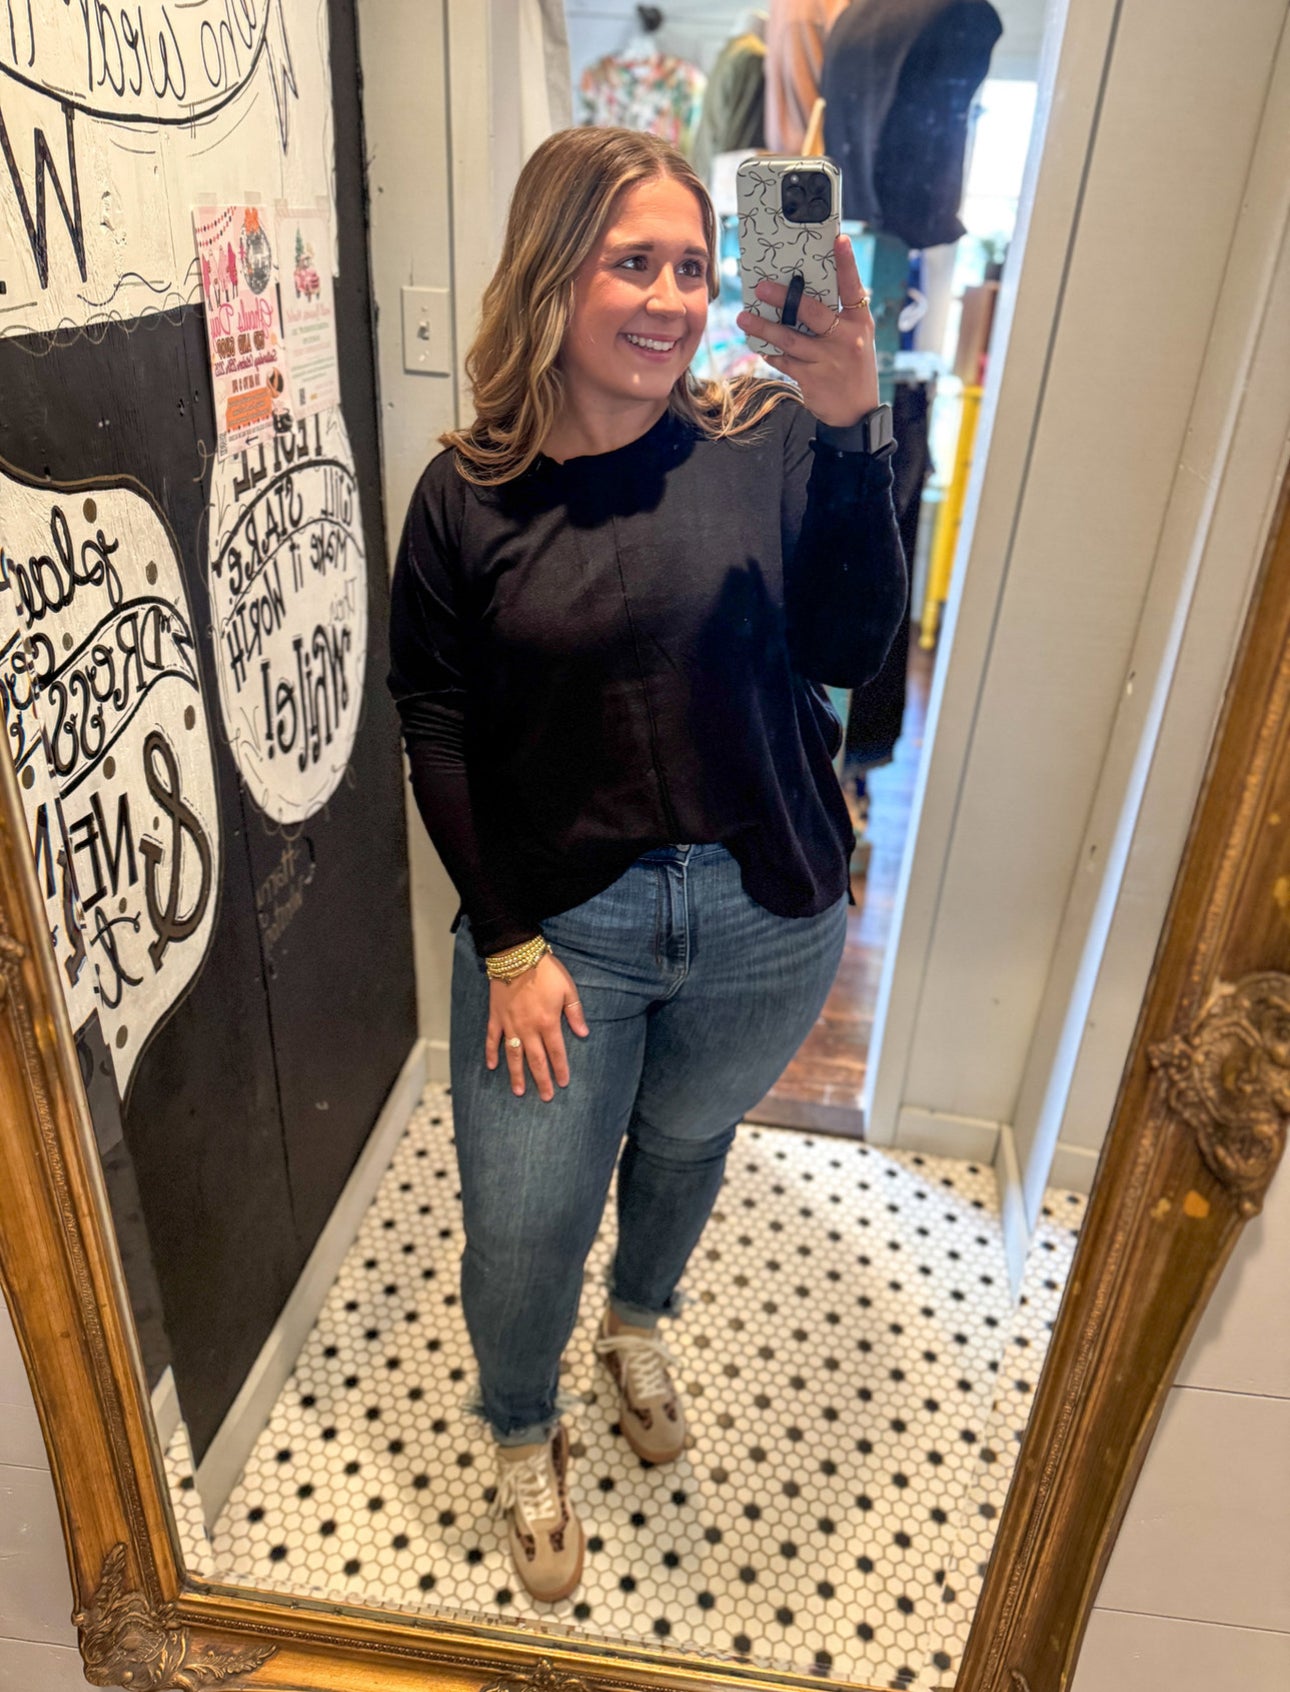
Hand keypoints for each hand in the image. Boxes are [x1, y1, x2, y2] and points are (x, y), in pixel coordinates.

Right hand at [486, 951, 588, 1100]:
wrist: (516, 955)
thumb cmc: (546, 971)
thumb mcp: (568, 989)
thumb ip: (575, 1013)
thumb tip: (584, 1034)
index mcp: (548, 1022)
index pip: (556, 1052)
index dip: (560, 1069)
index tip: (563, 1083)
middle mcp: (528, 1028)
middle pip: (536, 1060)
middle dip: (541, 1080)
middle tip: (545, 1097)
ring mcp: (510, 1024)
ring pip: (514, 1056)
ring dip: (516, 1075)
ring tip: (519, 1092)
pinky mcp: (496, 1017)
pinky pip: (492, 1039)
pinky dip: (491, 1053)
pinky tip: (491, 1066)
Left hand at [736, 236, 880, 427]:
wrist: (857, 413)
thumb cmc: (853, 367)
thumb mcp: (857, 338)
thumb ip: (839, 316)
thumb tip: (807, 292)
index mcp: (860, 322)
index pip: (853, 287)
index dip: (847, 263)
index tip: (838, 239)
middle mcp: (846, 339)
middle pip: (812, 312)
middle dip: (785, 298)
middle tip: (761, 287)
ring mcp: (828, 360)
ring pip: (790, 339)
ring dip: (764, 327)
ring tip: (744, 317)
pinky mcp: (812, 380)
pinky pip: (784, 362)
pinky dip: (770, 352)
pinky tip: (758, 344)